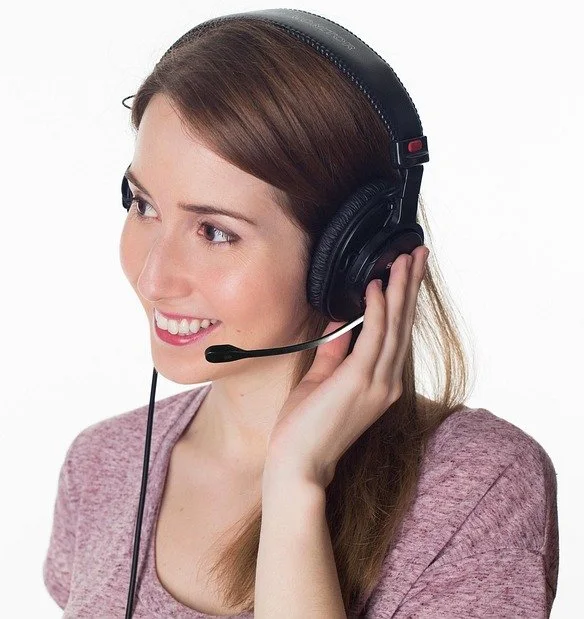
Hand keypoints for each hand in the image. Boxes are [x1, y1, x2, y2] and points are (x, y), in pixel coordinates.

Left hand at [262, 245, 429, 488]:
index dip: (403, 300)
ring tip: (404, 259)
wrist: (298, 463)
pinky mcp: (359, 382)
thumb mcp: (319, 382)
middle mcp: (386, 382)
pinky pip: (373, 338)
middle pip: (402, 323)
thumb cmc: (304, 428)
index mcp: (379, 382)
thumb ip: (332, 355)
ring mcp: (376, 383)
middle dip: (410, 285)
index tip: (407, 271)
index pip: (396, 333)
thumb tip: (337, 326)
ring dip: (399, 289)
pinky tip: (376, 287)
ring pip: (394, 326)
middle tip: (418, 253)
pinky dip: (376, 310)